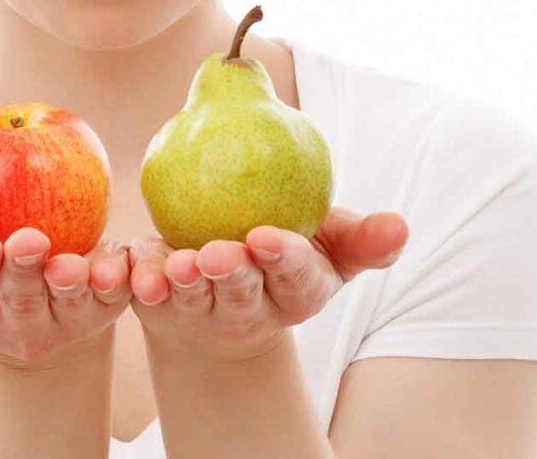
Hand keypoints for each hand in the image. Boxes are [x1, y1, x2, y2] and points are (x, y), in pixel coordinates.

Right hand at [0, 227, 130, 366]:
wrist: (33, 259)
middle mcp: (17, 330)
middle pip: (19, 305)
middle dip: (21, 274)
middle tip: (27, 240)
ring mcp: (63, 322)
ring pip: (67, 305)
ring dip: (68, 284)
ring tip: (67, 263)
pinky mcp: (103, 307)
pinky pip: (112, 295)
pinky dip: (114, 281)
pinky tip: (112, 266)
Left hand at [129, 208, 408, 359]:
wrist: (227, 282)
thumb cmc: (285, 252)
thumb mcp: (329, 243)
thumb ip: (362, 238)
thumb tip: (400, 227)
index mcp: (296, 291)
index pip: (295, 277)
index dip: (284, 260)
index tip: (267, 237)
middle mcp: (250, 307)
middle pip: (241, 292)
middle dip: (232, 275)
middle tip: (218, 254)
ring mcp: (203, 309)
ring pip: (193, 298)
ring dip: (184, 283)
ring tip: (179, 265)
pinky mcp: (162, 303)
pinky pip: (150, 292)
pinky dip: (143, 282)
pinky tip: (137, 271)